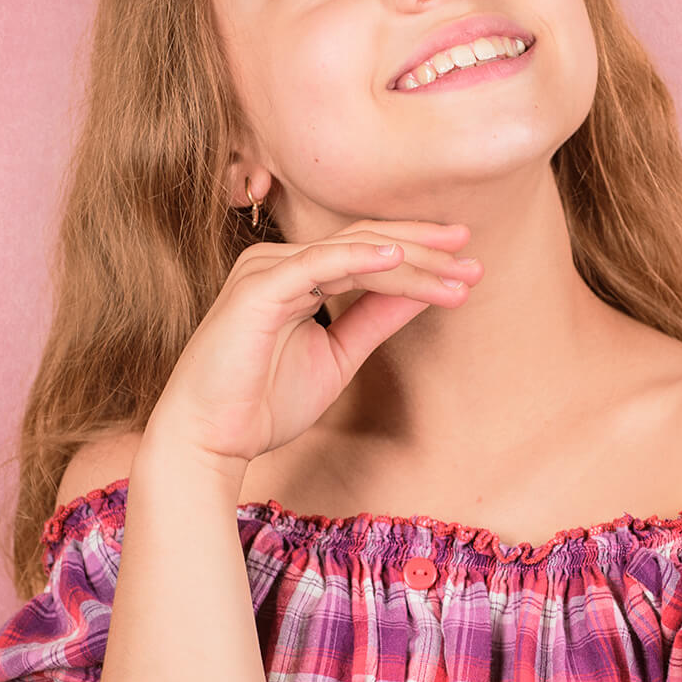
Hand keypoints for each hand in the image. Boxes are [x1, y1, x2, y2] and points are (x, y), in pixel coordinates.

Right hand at [147, 219, 483, 466]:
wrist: (209, 439)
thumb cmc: (262, 402)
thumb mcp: (338, 356)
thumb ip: (375, 320)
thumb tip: (424, 293)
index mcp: (295, 273)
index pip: (367, 251)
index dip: (419, 255)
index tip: (467, 266)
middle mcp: (279, 261)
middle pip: (364, 242)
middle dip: (423, 248)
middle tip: (472, 252)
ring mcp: (266, 270)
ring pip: (352, 253)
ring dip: (410, 261)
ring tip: (456, 270)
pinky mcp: (258, 289)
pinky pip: (317, 265)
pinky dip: (360, 259)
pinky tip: (399, 260)